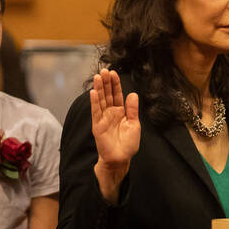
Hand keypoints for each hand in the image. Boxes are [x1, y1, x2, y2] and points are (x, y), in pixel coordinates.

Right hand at [91, 69, 139, 201]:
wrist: (121, 158)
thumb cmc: (128, 144)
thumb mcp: (134, 124)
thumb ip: (132, 109)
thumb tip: (133, 94)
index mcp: (121, 112)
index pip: (117, 95)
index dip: (115, 84)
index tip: (113, 73)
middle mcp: (111, 113)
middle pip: (108, 94)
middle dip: (106, 83)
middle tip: (104, 70)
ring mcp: (103, 118)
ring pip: (101, 100)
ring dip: (99, 88)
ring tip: (97, 76)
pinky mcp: (97, 125)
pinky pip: (96, 111)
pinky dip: (94, 102)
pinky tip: (93, 92)